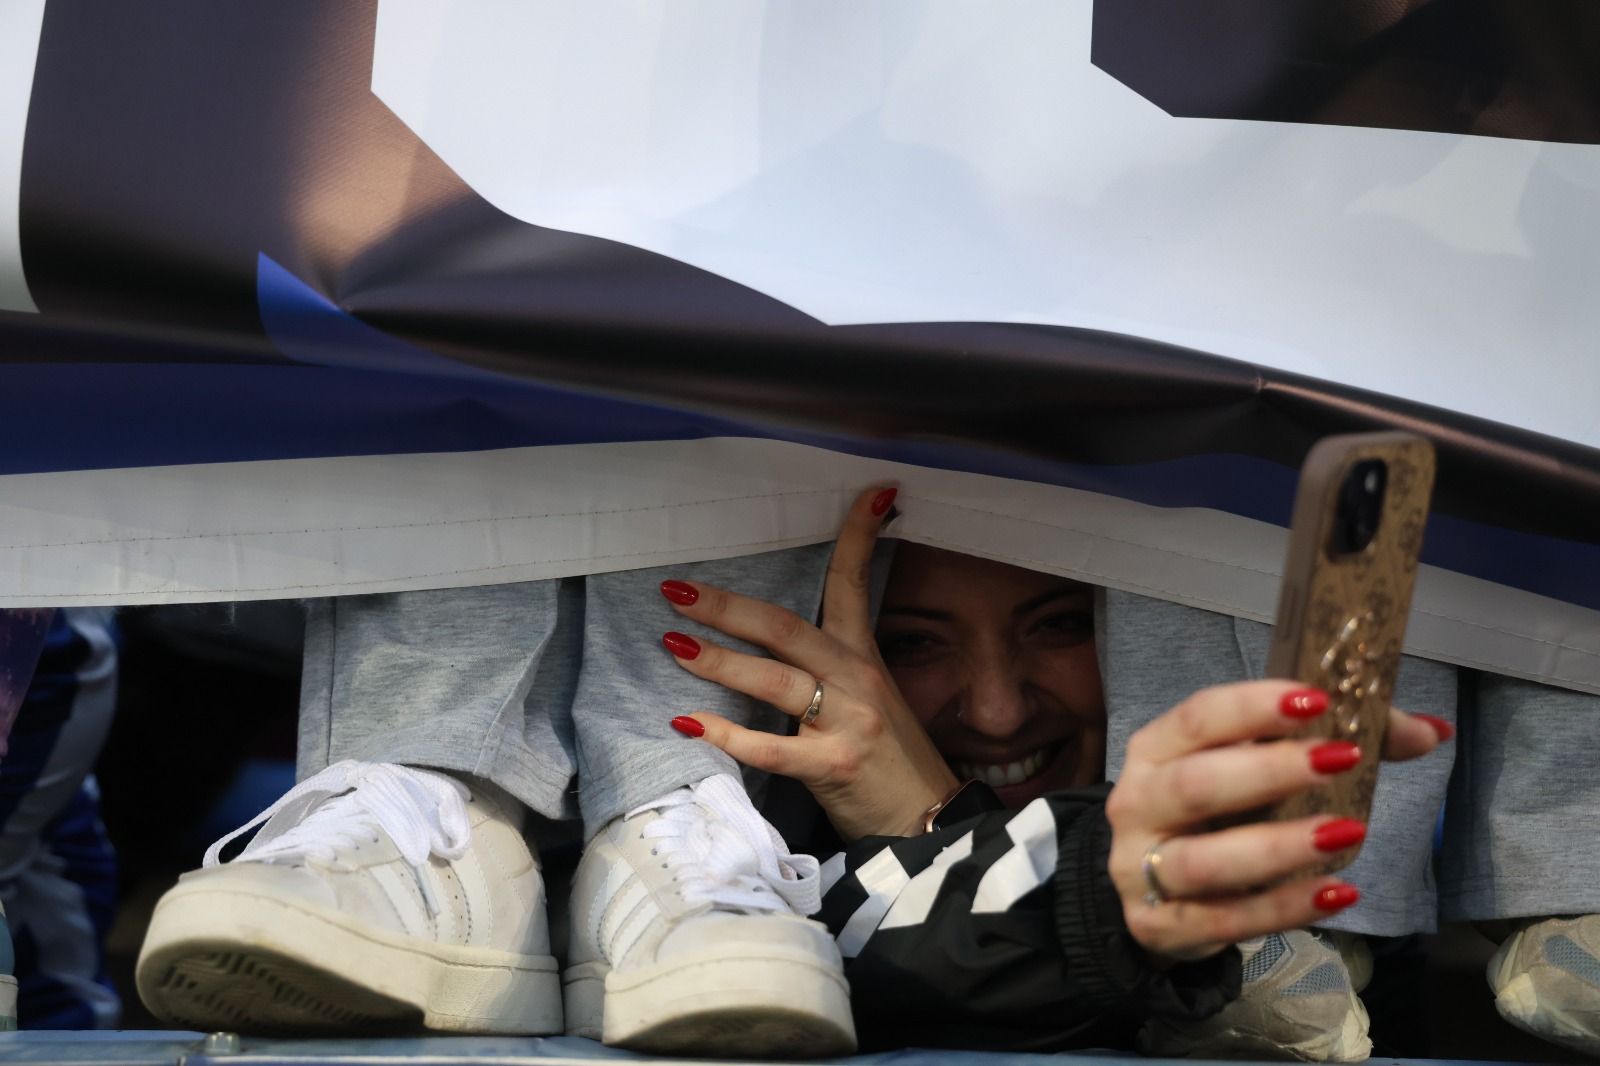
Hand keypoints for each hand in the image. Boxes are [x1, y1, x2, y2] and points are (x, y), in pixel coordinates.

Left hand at [659, 487, 959, 840]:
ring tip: (673, 642)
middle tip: (676, 590)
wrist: (927, 821)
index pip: (855, 583)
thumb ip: (828, 669)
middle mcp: (857, 680)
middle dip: (728, 606)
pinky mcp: (834, 767)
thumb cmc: (889, 760)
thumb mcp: (870, 699)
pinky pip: (772, 748)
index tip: (872, 491)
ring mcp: (847, 723)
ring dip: (718, 660)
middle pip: (787, 627)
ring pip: (774, 680)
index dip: (860, 535)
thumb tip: (769, 643)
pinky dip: (727, 735)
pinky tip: (688, 723)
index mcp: (863, 657)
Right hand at [1106, 681, 1451, 962]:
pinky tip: (1335, 894)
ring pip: (1205, 861)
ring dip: (1277, 846)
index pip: (1197, 718)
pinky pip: (1226, 920)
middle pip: (1195, 785)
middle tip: (1341, 759)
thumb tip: (1431, 731)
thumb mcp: (1247, 771)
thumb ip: (1330, 745)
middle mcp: (1137, 804)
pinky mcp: (1159, 926)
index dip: (1252, 707)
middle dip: (1269, 771)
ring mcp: (1140, 869)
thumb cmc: (1210, 815)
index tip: (1316, 699)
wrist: (1147, 891)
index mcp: (1155, 750)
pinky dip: (1283, 907)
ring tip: (1347, 831)